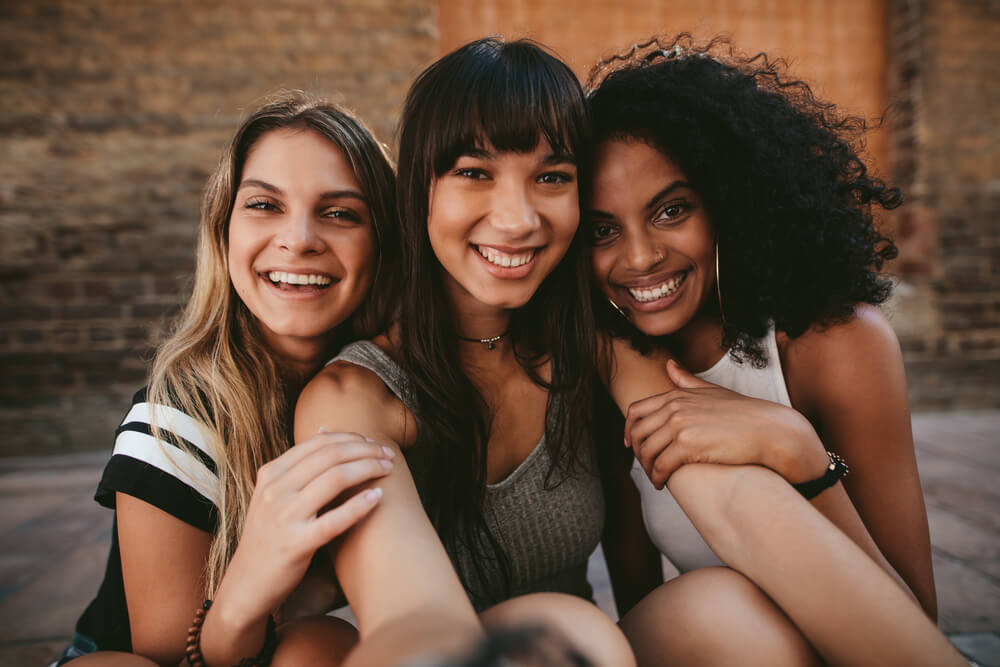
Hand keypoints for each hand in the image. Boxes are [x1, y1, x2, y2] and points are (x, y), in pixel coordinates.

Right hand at [213, 430, 393, 628]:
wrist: (246, 583)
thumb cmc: (268, 536)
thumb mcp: (273, 494)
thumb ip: (297, 465)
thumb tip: (324, 430)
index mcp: (271, 474)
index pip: (318, 444)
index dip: (351, 438)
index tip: (373, 443)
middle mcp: (275, 490)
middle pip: (330, 456)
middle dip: (365, 451)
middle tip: (388, 455)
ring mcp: (284, 517)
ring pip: (335, 479)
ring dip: (368, 470)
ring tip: (387, 470)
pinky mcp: (295, 544)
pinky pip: (334, 520)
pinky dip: (359, 506)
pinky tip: (378, 498)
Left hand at [627, 360, 826, 488]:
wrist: (769, 429)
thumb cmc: (744, 413)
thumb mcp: (712, 391)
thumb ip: (687, 380)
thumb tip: (669, 365)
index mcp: (677, 395)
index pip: (636, 410)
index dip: (629, 429)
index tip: (631, 444)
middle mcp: (674, 408)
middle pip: (637, 432)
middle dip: (637, 452)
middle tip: (645, 465)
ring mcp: (680, 425)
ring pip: (647, 451)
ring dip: (647, 468)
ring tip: (655, 477)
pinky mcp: (688, 446)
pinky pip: (661, 466)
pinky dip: (657, 477)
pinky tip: (663, 484)